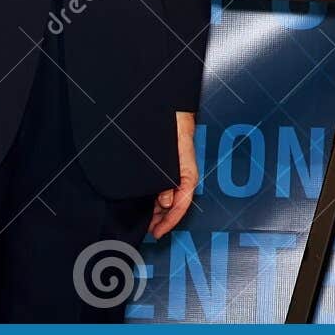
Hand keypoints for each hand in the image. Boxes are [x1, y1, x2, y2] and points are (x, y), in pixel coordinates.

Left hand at [149, 111, 197, 238]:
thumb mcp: (168, 152)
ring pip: (171, 194)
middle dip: (164, 218)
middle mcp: (182, 169)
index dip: (172, 219)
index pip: (184, 200)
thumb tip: (165, 200)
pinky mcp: (166, 163)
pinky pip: (165, 185)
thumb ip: (167, 178)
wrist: (167, 103)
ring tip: (147, 220)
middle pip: (177, 201)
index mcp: (187, 168)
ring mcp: (175, 167)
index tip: (159, 231)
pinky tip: (148, 201)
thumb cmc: (170, 121)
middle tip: (150, 230)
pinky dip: (157, 196)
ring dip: (160, 209)